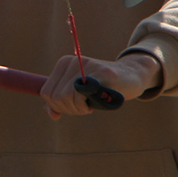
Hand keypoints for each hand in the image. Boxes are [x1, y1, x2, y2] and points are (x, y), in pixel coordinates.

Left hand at [41, 53, 160, 118]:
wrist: (130, 77)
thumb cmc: (102, 88)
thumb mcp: (78, 95)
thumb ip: (61, 103)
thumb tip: (52, 115)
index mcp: (64, 64)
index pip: (47, 93)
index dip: (58, 106)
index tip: (74, 106)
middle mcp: (72, 61)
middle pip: (55, 97)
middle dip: (68, 109)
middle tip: (84, 106)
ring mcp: (86, 65)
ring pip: (65, 96)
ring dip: (78, 109)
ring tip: (91, 104)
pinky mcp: (100, 72)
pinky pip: (80, 94)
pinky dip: (86, 106)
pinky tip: (97, 101)